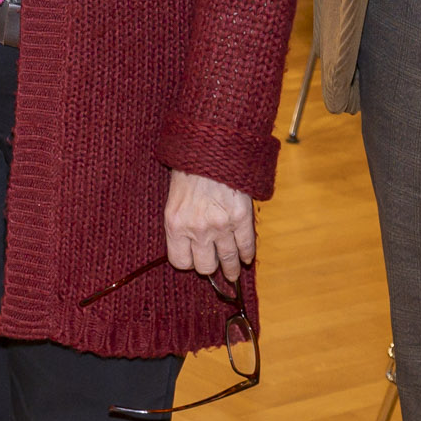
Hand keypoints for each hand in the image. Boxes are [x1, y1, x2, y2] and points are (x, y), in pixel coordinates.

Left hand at [165, 169, 255, 284]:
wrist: (210, 147)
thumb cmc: (188, 167)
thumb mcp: (173, 196)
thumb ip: (180, 221)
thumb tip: (188, 242)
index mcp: (175, 224)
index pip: (179, 261)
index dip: (187, 262)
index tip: (192, 259)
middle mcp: (197, 229)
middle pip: (205, 266)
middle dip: (209, 266)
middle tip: (213, 264)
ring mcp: (221, 226)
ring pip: (228, 260)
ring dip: (231, 269)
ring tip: (232, 274)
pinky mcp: (241, 219)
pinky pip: (246, 246)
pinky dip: (247, 255)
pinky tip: (245, 258)